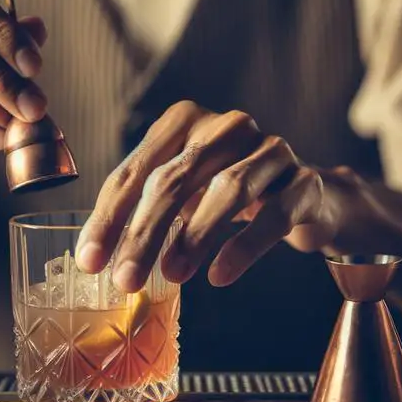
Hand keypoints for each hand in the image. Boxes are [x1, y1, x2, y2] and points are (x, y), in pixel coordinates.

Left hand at [76, 101, 366, 291]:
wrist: (311, 199)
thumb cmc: (230, 197)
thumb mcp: (184, 197)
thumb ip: (146, 214)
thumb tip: (99, 258)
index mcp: (185, 122)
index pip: (137, 169)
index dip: (110, 216)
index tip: (90, 261)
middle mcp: (226, 126)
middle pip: (176, 178)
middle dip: (145, 232)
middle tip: (125, 278)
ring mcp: (270, 149)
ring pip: (226, 188)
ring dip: (194, 236)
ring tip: (171, 275)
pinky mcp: (305, 181)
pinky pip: (273, 213)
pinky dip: (243, 246)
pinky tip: (220, 274)